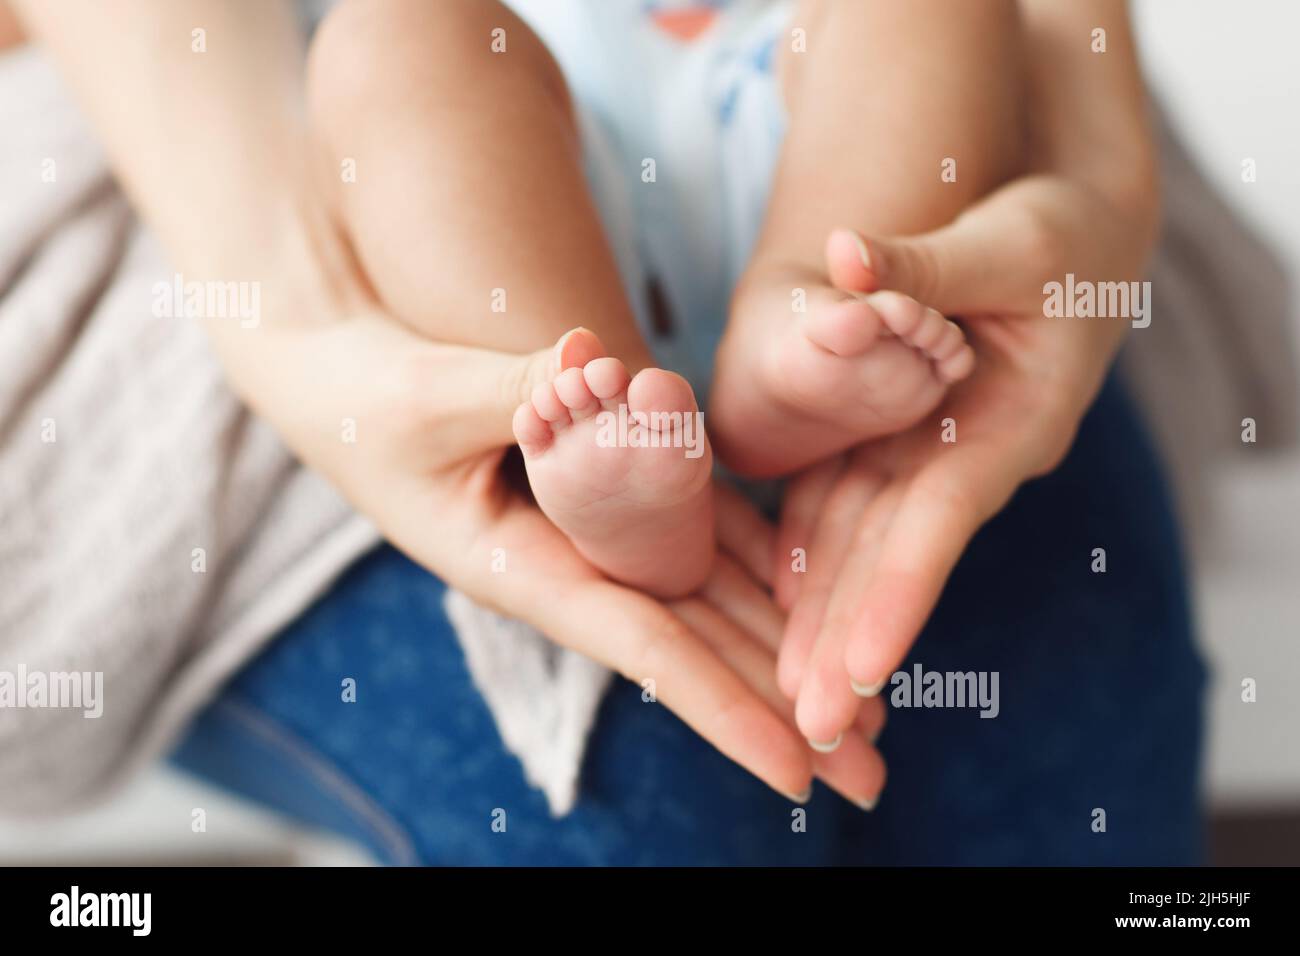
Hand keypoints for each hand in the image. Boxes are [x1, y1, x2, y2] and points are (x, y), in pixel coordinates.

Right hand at [231, 298, 884, 802]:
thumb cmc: (373, 404)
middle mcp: (576, 570)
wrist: (354, 392)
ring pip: (708, 608)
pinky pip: (698, 545)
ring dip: (785, 657)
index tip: (799, 767)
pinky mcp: (611, 506)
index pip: (647, 647)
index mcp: (530, 568)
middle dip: (781, 709)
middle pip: (697, 652)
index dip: (725, 704)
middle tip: (873, 774)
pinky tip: (814, 602)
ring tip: (869, 714)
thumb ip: (512, 389)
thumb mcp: (431, 400)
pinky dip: (754, 579)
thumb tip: (584, 358)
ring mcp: (597, 543)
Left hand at [773, 173, 1159, 743]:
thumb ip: (925, 268)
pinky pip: (850, 496)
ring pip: (867, 539)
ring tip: (787, 688)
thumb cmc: (1058, 234)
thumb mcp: (1005, 241)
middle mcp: (969, 455)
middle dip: (852, 639)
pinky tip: (779, 594)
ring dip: (827, 612)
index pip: (942, 521)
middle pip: (897, 555)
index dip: (898, 595)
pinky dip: (816, 544)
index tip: (861, 670)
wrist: (1071, 237)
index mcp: (1011, 423)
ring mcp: (932, 452)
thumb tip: (845, 256)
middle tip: (809, 724)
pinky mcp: (901, 437)